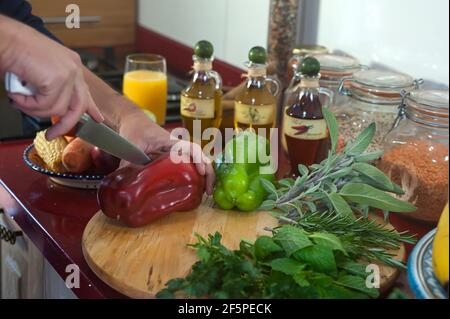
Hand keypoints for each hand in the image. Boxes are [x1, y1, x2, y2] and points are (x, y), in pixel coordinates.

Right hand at [0, 16, 103, 139]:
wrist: (3, 38)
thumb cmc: (14, 51)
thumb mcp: (39, 72)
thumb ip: (50, 89)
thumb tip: (51, 109)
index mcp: (70, 64)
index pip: (85, 91)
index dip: (91, 108)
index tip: (97, 118)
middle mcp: (73, 68)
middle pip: (78, 106)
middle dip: (64, 124)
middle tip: (51, 134)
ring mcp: (68, 73)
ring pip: (57, 109)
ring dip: (34, 110)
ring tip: (19, 100)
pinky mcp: (58, 79)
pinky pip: (45, 105)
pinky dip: (28, 105)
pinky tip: (18, 95)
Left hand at [118, 110, 214, 194]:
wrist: (133, 121)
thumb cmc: (134, 129)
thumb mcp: (131, 146)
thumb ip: (127, 164)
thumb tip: (124, 185)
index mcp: (170, 142)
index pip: (191, 148)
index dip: (199, 160)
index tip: (201, 173)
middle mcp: (178, 146)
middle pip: (201, 156)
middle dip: (208, 172)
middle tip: (209, 191)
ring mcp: (178, 151)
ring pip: (198, 160)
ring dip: (205, 174)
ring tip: (206, 191)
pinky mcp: (175, 156)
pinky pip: (190, 163)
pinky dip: (196, 174)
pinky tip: (196, 186)